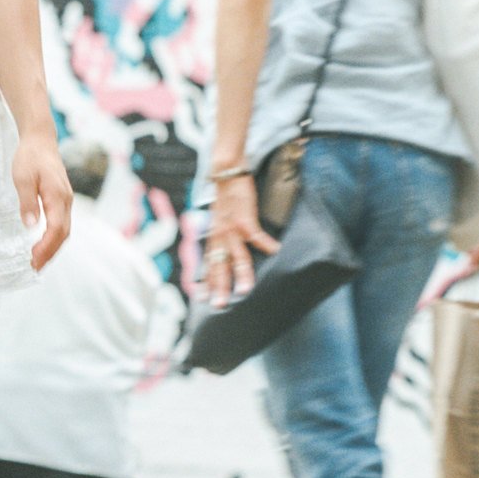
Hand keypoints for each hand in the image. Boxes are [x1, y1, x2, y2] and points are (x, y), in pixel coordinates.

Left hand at [13, 135, 72, 269]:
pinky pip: (62, 224)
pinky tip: (43, 243)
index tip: (33, 260)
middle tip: (34, 268)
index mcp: (58, 197)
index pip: (56, 229)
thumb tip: (30, 225)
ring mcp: (66, 200)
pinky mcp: (61, 200)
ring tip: (38, 261)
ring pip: (64, 230)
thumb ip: (27, 202)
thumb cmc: (29, 157)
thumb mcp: (22, 178)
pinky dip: (54, 238)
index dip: (46, 248)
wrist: (40, 140)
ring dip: (52, 248)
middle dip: (50, 253)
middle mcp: (66, 201)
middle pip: (63, 234)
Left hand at [203, 172, 278, 308]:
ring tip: (246, 290)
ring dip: (242, 274)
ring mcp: (231, 228)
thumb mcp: (218, 218)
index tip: (202, 298)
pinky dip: (266, 243)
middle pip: (219, 265)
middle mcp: (219, 235)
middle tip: (220, 305)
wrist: (226, 172)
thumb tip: (224, 250)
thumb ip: (221, 235)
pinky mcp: (245, 218)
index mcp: (213, 236)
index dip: (205, 281)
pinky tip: (276, 251)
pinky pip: (257, 235)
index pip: (207, 263)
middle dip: (219, 286)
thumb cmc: (226, 196)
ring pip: (236, 256)